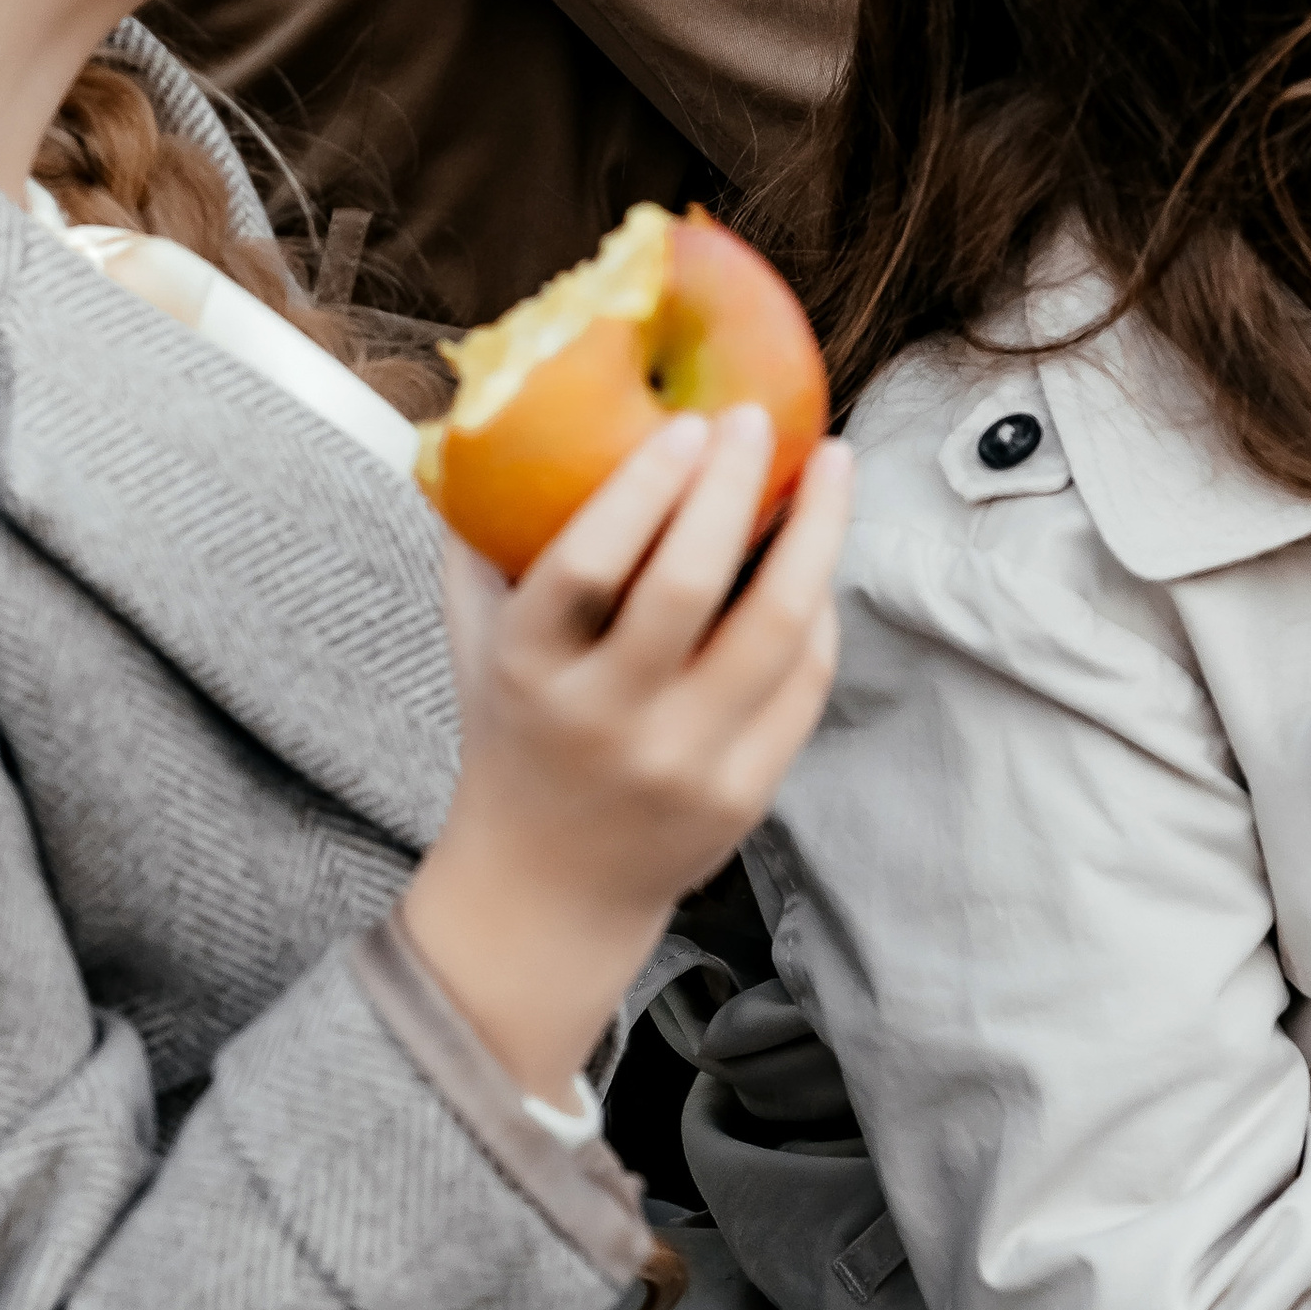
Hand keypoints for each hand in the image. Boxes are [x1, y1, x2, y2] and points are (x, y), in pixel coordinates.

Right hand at [396, 405, 851, 1105]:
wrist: (548, 893)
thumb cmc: (516, 734)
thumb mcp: (475, 643)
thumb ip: (478, 541)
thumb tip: (483, 416)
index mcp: (528, 669)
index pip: (585, 564)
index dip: (643, 486)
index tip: (689, 424)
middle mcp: (603, 720)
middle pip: (686, 587)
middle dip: (735, 487)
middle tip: (760, 421)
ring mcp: (680, 763)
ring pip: (772, 631)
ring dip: (816, 534)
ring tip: (835, 466)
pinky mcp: (743, 795)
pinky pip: (803, 682)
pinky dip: (821, 609)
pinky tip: (822, 557)